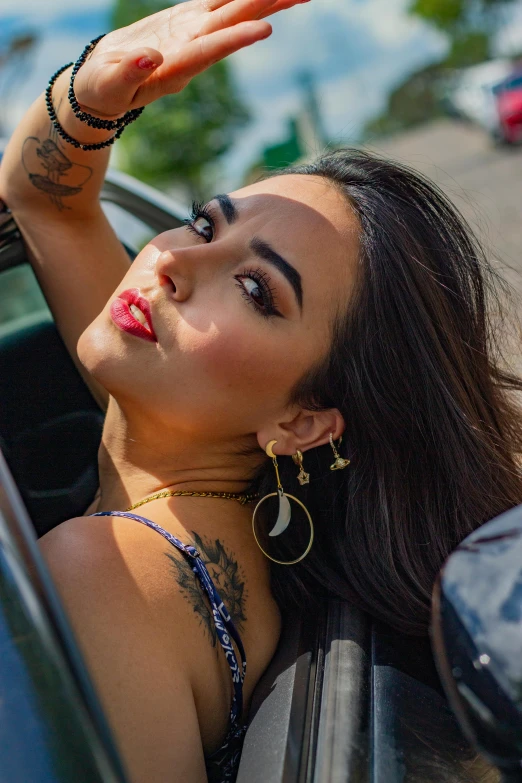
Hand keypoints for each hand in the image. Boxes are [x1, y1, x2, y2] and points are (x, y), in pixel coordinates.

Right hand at [73, 0, 308, 118]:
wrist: (104, 86)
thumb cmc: (102, 90)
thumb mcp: (107, 86)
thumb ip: (126, 74)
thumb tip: (148, 58)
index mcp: (176, 66)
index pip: (210, 50)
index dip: (236, 38)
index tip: (263, 29)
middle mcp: (193, 49)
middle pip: (234, 25)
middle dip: (267, 10)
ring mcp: (194, 34)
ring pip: (234, 11)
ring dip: (265, 1)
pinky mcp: (188, 21)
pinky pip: (219, 0)